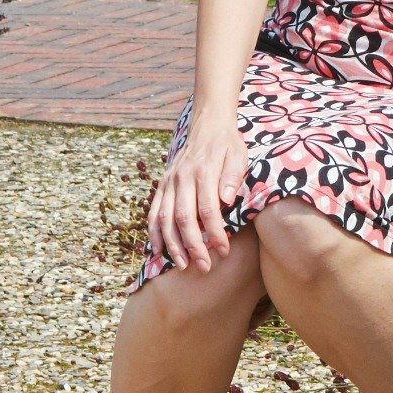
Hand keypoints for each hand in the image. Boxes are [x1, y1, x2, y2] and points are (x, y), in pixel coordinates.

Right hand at [150, 112, 255, 272]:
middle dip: (193, 245)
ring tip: (183, 265)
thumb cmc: (227, 145)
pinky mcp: (162, 185)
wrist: (207, 125)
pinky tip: (159, 251)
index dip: (214, 233)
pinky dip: (154, 233)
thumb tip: (227, 199)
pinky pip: (153, 212)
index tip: (223, 251)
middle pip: (183, 217)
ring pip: (165, 218)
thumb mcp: (238, 155)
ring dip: (172, 245)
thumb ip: (232, 177)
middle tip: (203, 266)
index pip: (208, 209)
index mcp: (203, 171)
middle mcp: (182, 178)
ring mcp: (169, 182)